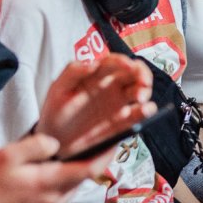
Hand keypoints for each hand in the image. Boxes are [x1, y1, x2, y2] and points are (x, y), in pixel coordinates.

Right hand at [0, 135, 111, 202]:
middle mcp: (53, 201)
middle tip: (98, 141)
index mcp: (48, 184)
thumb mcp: (8, 155)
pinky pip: (61, 195)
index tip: (118, 141)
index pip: (89, 170)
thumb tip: (56, 144)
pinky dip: (64, 182)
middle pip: (83, 179)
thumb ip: (37, 146)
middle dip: (93, 160)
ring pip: (72, 188)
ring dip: (77, 172)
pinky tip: (55, 171)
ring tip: (77, 153)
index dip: (106, 154)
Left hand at [37, 55, 153, 158]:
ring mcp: (119, 104)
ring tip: (140, 99)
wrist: (56, 141)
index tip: (128, 66)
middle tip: (142, 82)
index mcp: (97, 75)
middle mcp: (112, 87)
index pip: (115, 62)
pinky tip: (145, 111)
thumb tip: (92, 63)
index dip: (124, 61)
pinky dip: (146, 111)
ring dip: (145, 91)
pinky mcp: (124, 121)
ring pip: (140, 91)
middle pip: (134, 73)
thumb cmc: (56, 112)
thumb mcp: (58, 89)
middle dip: (143, 74)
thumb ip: (72, 71)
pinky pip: (140, 114)